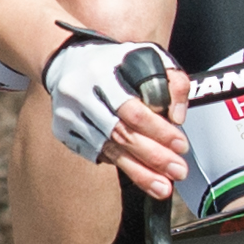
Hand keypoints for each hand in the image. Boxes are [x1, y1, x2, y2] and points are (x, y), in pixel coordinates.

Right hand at [42, 32, 187, 197]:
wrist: (67, 61)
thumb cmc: (114, 62)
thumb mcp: (148, 57)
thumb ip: (172, 82)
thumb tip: (177, 118)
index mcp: (101, 73)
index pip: (132, 110)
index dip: (158, 131)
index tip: (181, 146)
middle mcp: (80, 94)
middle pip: (119, 133)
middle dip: (153, 156)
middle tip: (177, 170)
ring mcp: (68, 115)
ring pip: (108, 149)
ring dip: (139, 171)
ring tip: (162, 186)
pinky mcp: (63, 131)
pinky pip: (95, 154)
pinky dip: (120, 165)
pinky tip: (140, 174)